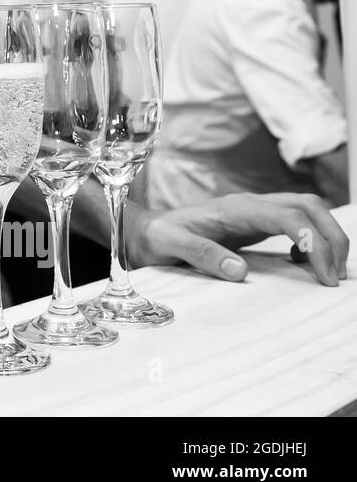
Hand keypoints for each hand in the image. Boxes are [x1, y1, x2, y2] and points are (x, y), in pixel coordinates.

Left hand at [129, 192, 349, 286]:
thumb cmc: (156, 236)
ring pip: (307, 210)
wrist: (146, 230)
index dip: (313, 243)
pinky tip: (301, 262)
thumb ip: (201, 254)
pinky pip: (296, 222)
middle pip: (309, 206)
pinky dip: (310, 240)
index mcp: (235, 209)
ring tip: (327, 271)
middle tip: (335, 275)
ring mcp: (255, 211)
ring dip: (326, 236)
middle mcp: (250, 205)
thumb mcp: (169, 245)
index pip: (289, 217)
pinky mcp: (256, 222)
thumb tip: (240, 271)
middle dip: (332, 236)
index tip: (324, 276)